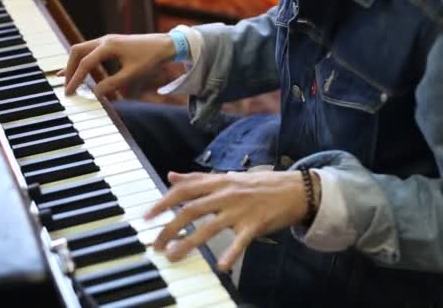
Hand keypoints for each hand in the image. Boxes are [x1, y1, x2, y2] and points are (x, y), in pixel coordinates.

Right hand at [61, 33, 175, 96]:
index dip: (75, 79)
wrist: (164, 45)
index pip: (85, 63)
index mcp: (108, 46)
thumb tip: (95, 94)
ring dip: (74, 65)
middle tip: (67, 87)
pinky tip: (80, 72)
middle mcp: (104, 40)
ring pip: (81, 50)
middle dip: (69, 69)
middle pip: (77, 52)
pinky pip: (89, 51)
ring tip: (69, 81)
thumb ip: (112, 84)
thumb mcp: (132, 74)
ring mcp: (106, 41)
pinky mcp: (110, 44)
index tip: (69, 92)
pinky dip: (82, 61)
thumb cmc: (150, 58)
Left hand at [144, 170, 319, 270]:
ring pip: (209, 227)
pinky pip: (241, 241)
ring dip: (189, 243)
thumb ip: (197, 178)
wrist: (295, 189)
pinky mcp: (256, 224)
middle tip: (156, 244)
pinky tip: (221, 266)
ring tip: (173, 256)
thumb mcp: (227, 177)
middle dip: (169, 228)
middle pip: (191, 210)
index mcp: (217, 183)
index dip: (162, 203)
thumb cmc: (259, 185)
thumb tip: (171, 176)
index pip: (183, 191)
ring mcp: (240, 210)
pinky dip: (231, 253)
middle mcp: (226, 194)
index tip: (147, 217)